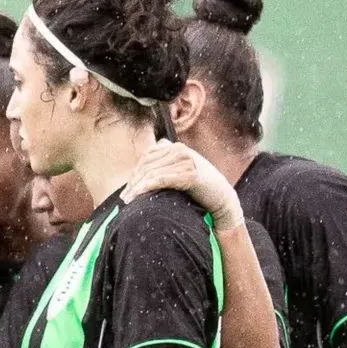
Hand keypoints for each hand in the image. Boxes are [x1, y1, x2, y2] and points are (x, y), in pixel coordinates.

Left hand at [122, 140, 243, 230]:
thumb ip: (168, 160)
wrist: (222, 198)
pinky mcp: (190, 174)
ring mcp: (185, 160)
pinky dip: (147, 187)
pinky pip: (161, 179)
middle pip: (147, 165)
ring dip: (137, 187)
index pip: (147, 158)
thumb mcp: (183, 168)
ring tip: (128, 200)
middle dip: (133, 181)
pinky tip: (138, 195)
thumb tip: (154, 151)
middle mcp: (180, 150)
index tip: (127, 189)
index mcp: (176, 147)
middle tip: (124, 198)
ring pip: (152, 172)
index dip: (135, 173)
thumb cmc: (200, 187)